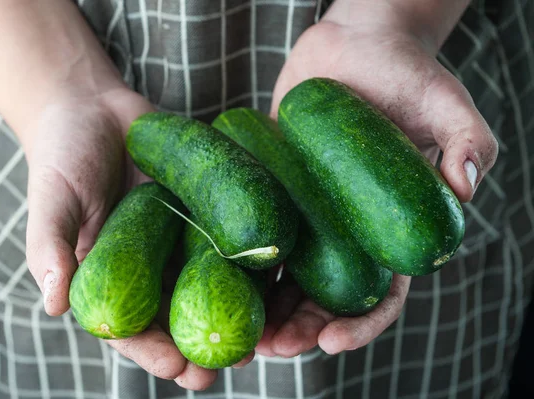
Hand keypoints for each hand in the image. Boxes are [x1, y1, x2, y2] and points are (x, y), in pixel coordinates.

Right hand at [23, 88, 226, 390]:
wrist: (96, 109)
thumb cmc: (64, 154)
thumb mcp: (52, 199)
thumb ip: (49, 247)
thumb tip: (53, 305)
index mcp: (109, 276)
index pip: (129, 325)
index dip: (151, 350)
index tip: (176, 367)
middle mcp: (148, 265)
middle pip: (175, 315)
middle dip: (197, 346)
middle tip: (221, 369)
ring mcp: (179, 240)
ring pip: (207, 286)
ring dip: (230, 315)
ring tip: (256, 341)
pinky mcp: (203, 213)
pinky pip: (226, 240)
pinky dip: (247, 263)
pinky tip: (272, 281)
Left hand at [260, 5, 497, 356]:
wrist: (353, 45)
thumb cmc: (405, 72)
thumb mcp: (446, 103)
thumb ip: (467, 143)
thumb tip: (466, 191)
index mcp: (389, 229)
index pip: (383, 293)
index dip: (362, 324)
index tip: (332, 340)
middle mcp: (347, 230)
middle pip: (325, 297)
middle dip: (302, 327)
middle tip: (274, 348)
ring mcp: (309, 214)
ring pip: (286, 275)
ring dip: (265, 309)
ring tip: (243, 333)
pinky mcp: (276, 192)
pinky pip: (257, 232)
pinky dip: (239, 261)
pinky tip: (217, 279)